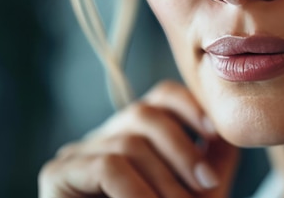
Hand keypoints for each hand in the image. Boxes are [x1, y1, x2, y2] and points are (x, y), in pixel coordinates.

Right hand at [39, 81, 238, 197]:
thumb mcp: (198, 193)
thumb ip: (213, 158)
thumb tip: (226, 128)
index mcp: (137, 134)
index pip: (161, 96)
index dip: (189, 105)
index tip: (215, 132)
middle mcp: (105, 137)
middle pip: (144, 113)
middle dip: (183, 149)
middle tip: (208, 184)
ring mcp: (78, 154)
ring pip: (129, 143)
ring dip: (164, 180)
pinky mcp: (57, 176)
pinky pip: (106, 167)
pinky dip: (135, 190)